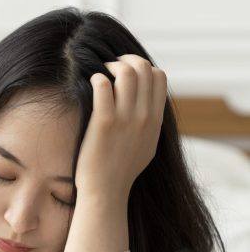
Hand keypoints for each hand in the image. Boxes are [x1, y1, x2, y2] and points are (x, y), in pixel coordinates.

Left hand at [73, 54, 166, 201]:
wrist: (106, 191)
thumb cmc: (121, 171)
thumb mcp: (146, 146)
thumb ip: (150, 125)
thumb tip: (148, 109)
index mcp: (155, 120)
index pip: (159, 77)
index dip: (143, 67)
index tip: (128, 72)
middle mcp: (144, 117)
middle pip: (144, 69)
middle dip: (126, 60)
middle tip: (111, 66)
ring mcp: (125, 119)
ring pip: (126, 73)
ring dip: (111, 67)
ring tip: (100, 73)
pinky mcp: (104, 123)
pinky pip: (103, 86)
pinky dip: (97, 78)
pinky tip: (91, 84)